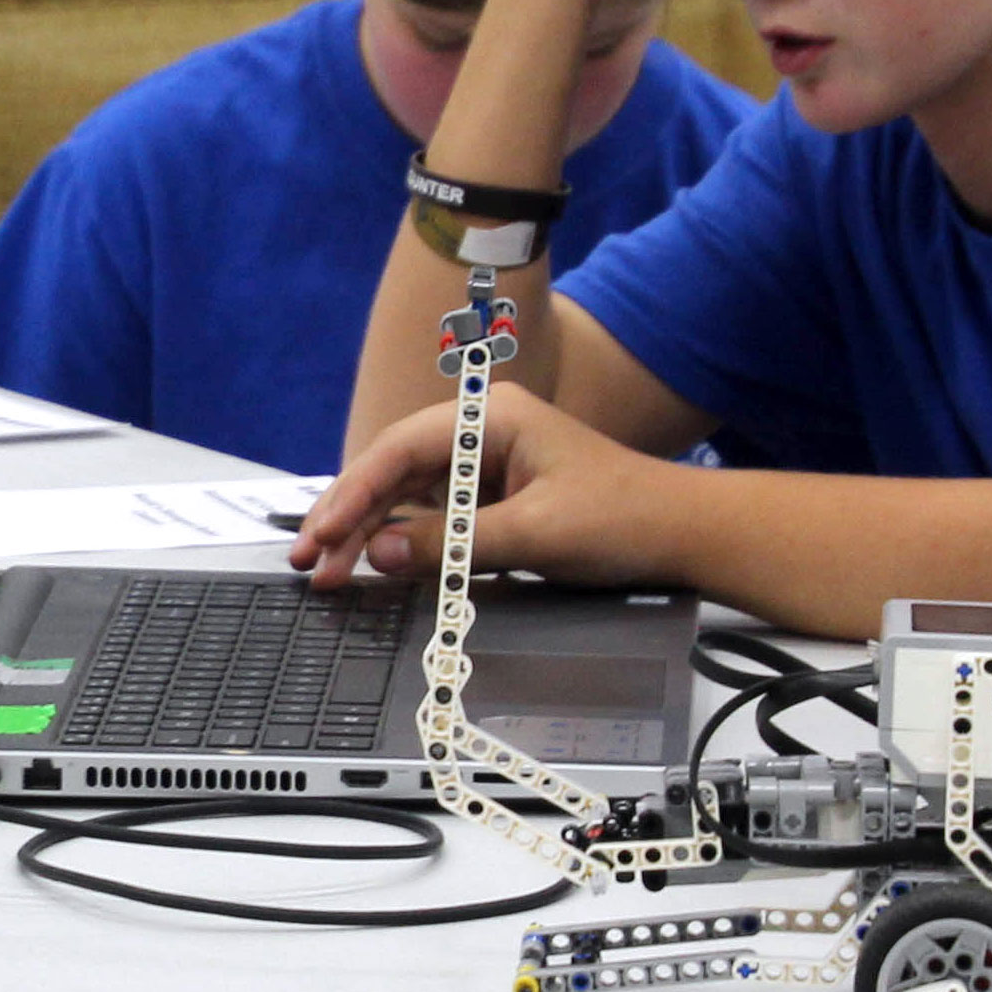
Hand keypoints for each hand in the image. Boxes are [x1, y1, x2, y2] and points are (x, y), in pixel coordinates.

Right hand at [291, 380, 696, 591]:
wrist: (682, 533)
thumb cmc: (623, 518)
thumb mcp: (533, 536)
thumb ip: (451, 545)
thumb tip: (378, 554)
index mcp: (493, 419)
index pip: (399, 450)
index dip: (351, 494)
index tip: (320, 533)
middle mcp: (485, 432)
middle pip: (396, 472)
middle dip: (350, 518)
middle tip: (310, 562)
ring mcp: (490, 464)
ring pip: (410, 496)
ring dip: (371, 533)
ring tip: (330, 572)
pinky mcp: (497, 496)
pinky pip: (437, 515)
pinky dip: (406, 542)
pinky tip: (377, 565)